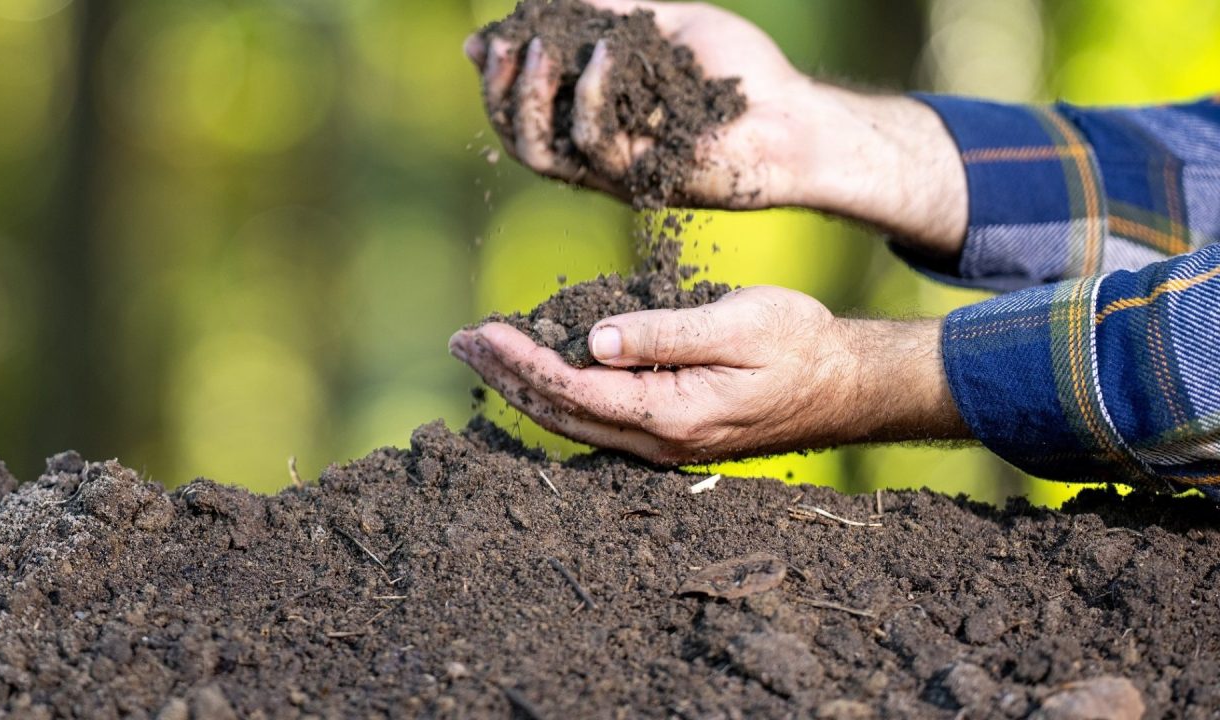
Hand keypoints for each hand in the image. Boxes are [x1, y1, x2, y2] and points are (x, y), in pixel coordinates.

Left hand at [449, 286, 969, 464]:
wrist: (844, 384)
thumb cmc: (798, 344)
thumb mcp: (737, 325)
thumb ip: (664, 334)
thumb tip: (594, 341)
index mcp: (673, 414)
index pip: (577, 391)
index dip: (524, 363)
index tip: (484, 333)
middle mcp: (659, 440)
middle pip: (562, 414)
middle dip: (507, 378)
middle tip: (461, 343)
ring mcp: (662, 443)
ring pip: (575, 421)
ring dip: (524, 389)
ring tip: (483, 356)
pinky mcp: (669, 432)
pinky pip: (596, 420)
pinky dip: (556, 397)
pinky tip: (536, 377)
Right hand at [465, 0, 811, 208]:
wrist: (793, 116)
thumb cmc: (738, 74)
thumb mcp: (665, 26)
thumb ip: (610, 13)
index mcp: (594, 121)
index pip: (526, 108)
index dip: (498, 77)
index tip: (486, 39)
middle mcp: (597, 154)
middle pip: (520, 137)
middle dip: (500, 89)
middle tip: (503, 44)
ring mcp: (617, 172)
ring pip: (542, 152)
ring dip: (529, 97)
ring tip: (536, 47)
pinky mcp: (642, 179)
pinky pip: (596, 142)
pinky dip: (592, 91)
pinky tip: (605, 50)